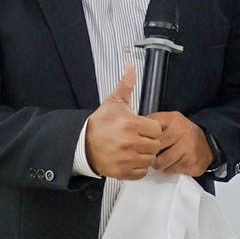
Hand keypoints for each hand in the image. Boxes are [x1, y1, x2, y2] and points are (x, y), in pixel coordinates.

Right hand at [84, 64, 162, 180]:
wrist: (83, 144)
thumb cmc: (100, 123)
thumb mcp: (113, 102)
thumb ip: (126, 85)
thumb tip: (130, 66)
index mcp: (130, 124)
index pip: (156, 129)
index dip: (150, 128)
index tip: (142, 127)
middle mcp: (129, 143)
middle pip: (155, 145)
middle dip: (148, 141)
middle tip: (138, 138)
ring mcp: (126, 159)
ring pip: (150, 159)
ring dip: (145, 154)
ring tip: (134, 148)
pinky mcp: (122, 172)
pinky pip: (142, 172)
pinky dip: (138, 167)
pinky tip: (131, 159)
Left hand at [148, 112, 213, 176]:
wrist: (207, 144)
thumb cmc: (183, 134)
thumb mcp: (168, 121)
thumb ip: (151, 122)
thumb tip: (132, 129)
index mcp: (173, 119)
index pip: (149, 131)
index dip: (143, 139)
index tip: (143, 142)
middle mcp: (181, 132)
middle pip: (153, 148)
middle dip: (150, 153)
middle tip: (153, 153)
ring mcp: (187, 147)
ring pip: (160, 162)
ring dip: (159, 163)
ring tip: (163, 158)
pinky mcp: (191, 162)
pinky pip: (170, 170)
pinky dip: (169, 168)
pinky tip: (173, 162)